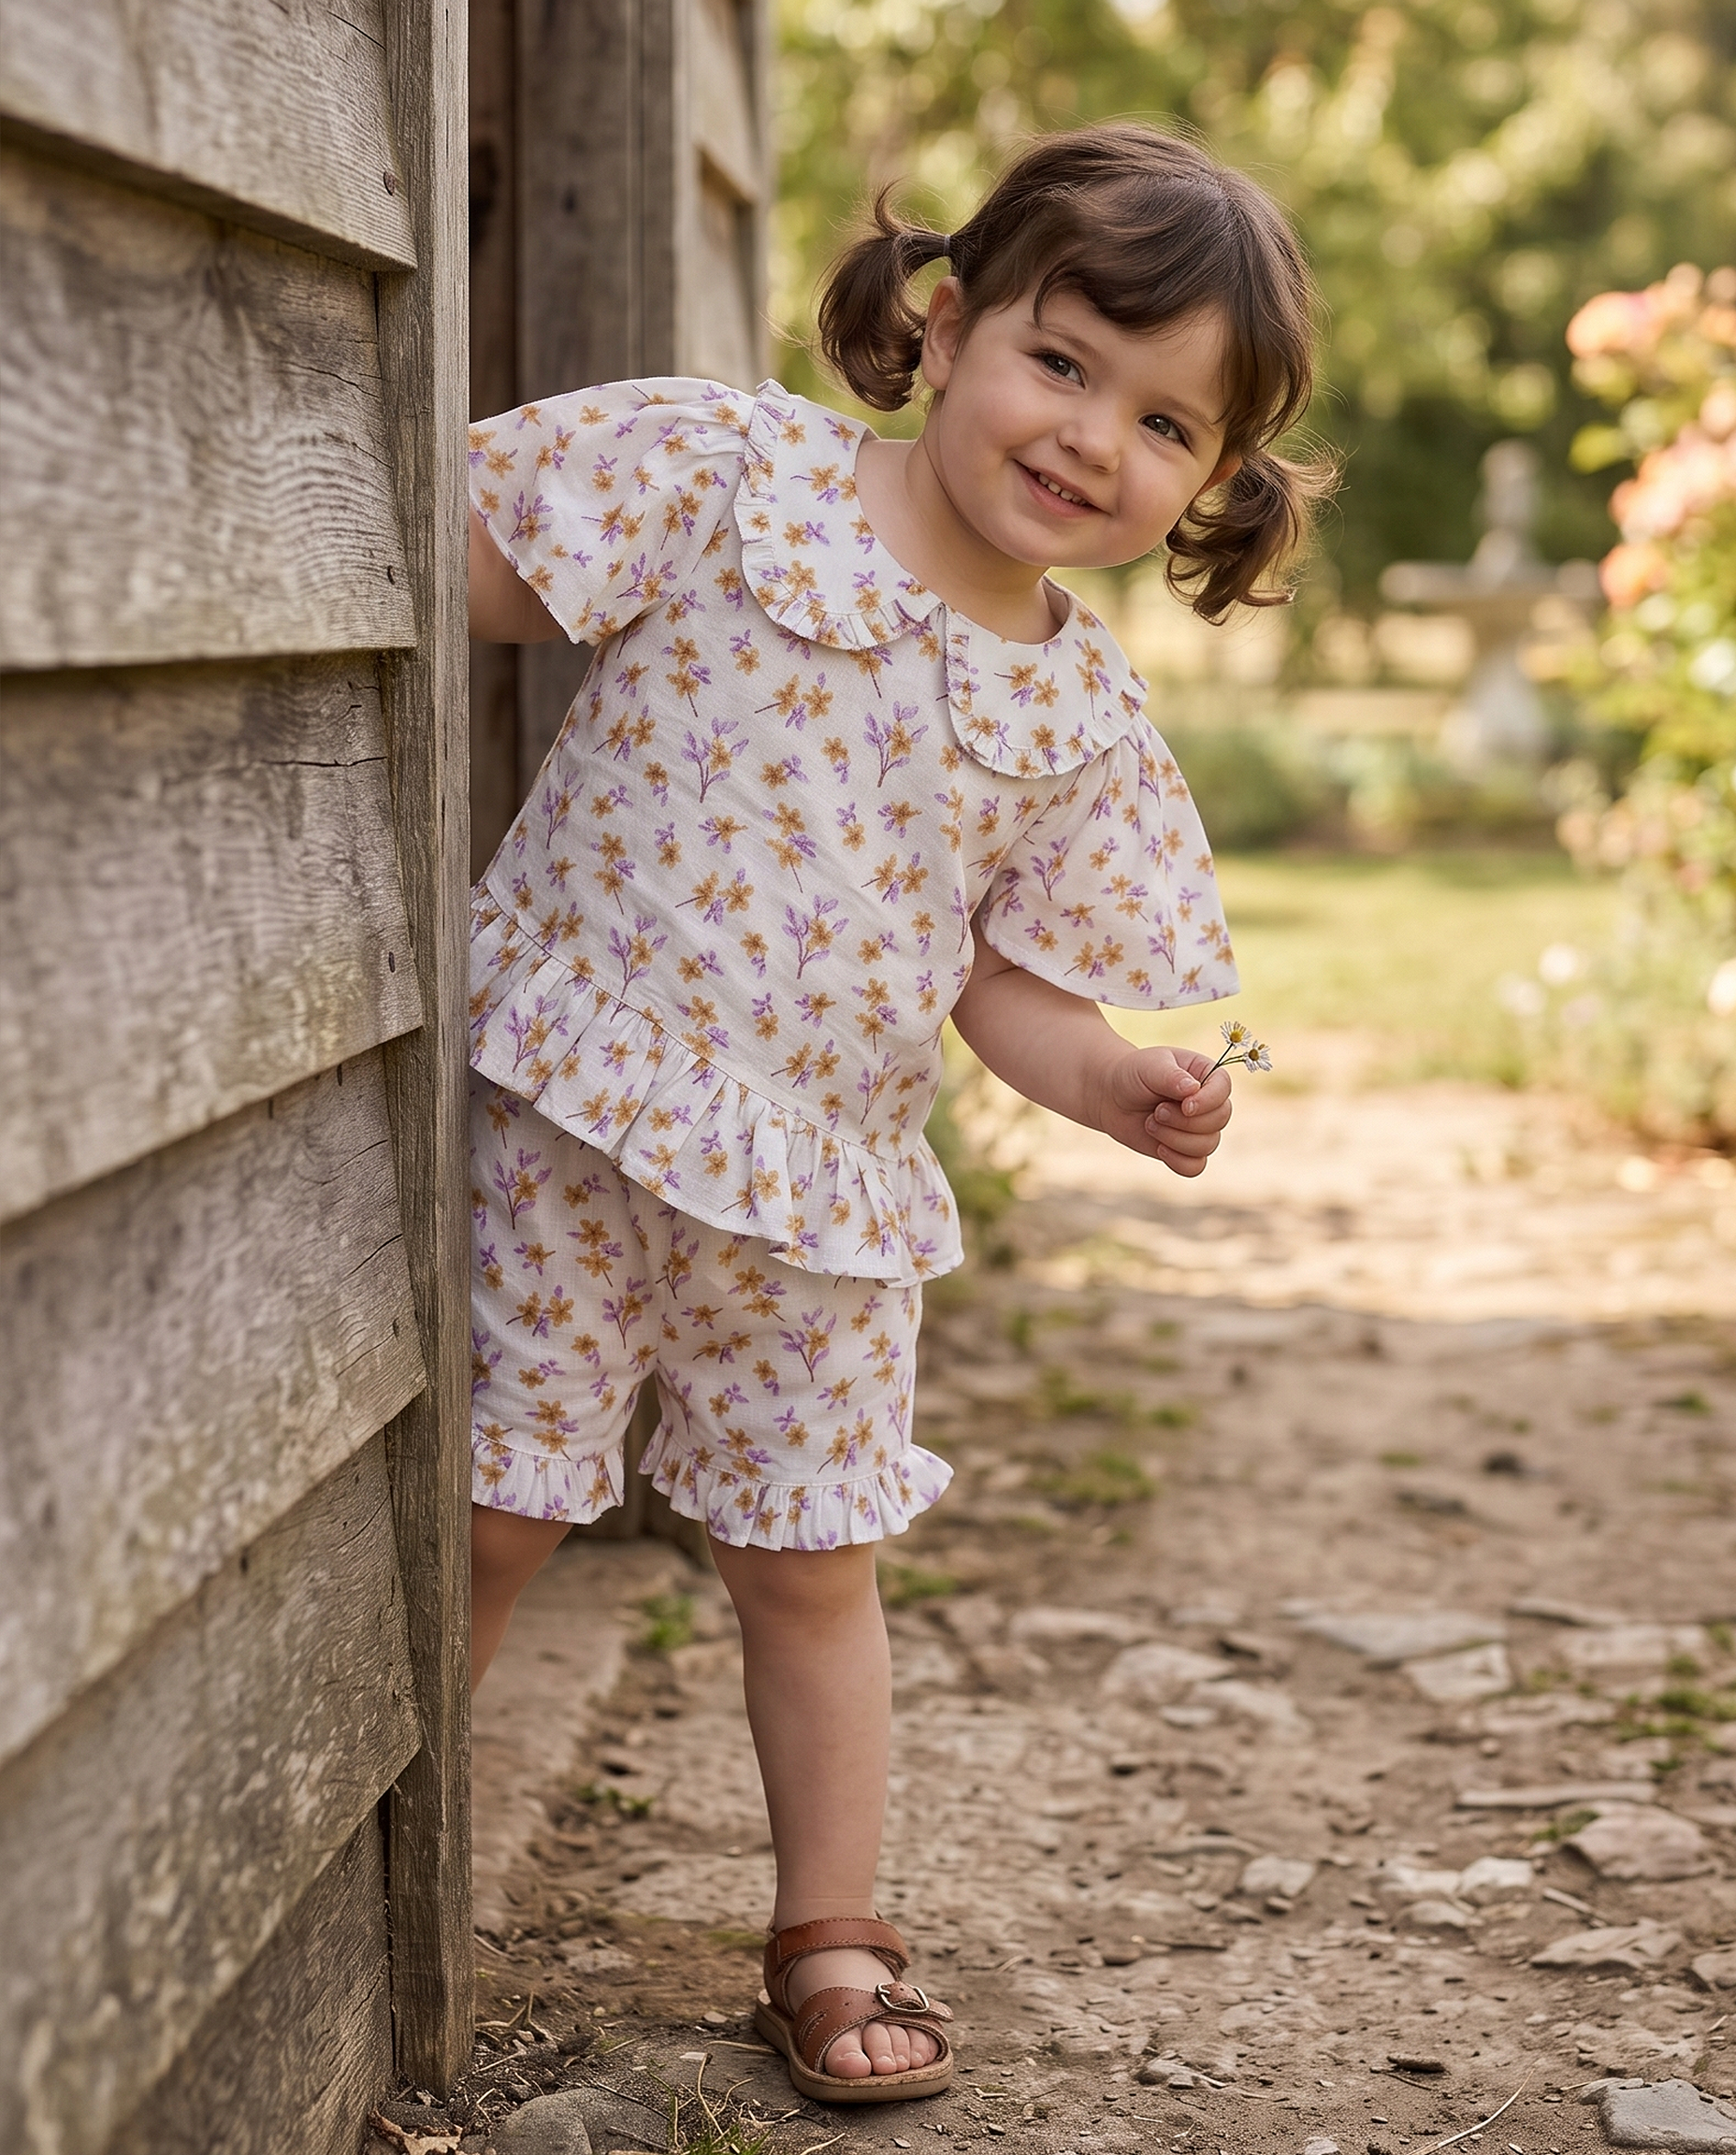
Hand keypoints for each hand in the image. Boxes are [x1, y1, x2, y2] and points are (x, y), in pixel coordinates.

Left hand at [1094, 1045, 1231, 1175]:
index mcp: (1206, 1074)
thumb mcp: (1150, 1067)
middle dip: (1184, 1121)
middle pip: (1219, 1120)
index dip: (1208, 1101)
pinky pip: (1195, 1167)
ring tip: (1151, 1123)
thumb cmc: (1133, 1075)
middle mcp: (1208, 1102)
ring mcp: (1199, 1128)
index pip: (1224, 1089)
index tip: (1184, 1105)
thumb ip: (1171, 1077)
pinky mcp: (1185, 1150)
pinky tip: (1159, 1147)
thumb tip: (1192, 1089)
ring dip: (1175, 1139)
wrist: (1111, 1097)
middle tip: (1157, 1111)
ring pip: (1207, 1146)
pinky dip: (1177, 1161)